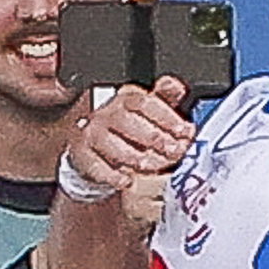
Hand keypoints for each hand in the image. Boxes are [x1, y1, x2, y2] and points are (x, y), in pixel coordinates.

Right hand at [64, 77, 196, 234]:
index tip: (186, 132)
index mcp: (124, 99)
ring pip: (113, 145)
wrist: (91, 146)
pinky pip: (97, 166)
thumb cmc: (125, 129)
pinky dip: (114, 176)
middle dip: (156, 139)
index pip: (145, 103)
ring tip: (155, 166)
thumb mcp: (145, 112)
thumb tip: (176, 87)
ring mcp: (91, 135)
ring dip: (138, 158)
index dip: (167, 117)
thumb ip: (163, 99)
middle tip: (175, 151)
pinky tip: (128, 181)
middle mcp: (106, 114)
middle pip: (129, 122)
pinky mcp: (82, 155)